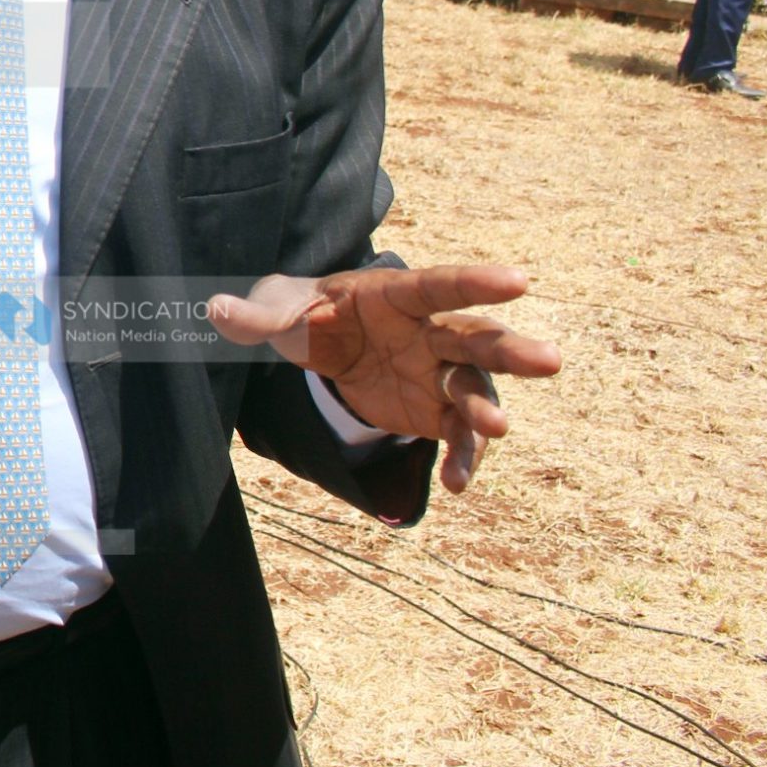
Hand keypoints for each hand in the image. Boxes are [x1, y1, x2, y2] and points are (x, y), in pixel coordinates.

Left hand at [208, 266, 561, 492]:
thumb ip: (256, 316)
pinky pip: (458, 436)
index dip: (475, 283)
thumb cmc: (310, 316)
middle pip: (475, 340)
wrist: (326, 346)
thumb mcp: (281, 315)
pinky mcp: (438, 411)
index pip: (438, 286)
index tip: (518, 281)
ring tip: (499, 431)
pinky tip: (459, 485)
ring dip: (489, 410)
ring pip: (476, 389)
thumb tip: (214, 308)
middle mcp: (430, 333)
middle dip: (510, 349)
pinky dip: (463, 457)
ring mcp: (440, 373)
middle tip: (552, 361)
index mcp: (395, 297)